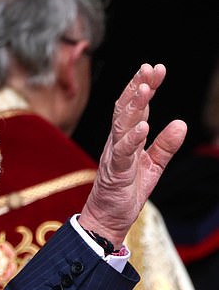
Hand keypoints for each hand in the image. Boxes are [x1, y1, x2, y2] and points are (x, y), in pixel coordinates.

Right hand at [79, 63, 186, 247]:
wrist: (108, 221)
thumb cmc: (125, 194)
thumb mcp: (152, 167)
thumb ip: (165, 145)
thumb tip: (182, 123)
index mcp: (126, 140)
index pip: (135, 108)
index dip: (145, 87)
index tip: (157, 69)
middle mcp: (117, 143)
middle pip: (125, 109)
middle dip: (137, 87)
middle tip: (149, 68)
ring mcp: (114, 157)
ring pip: (121, 126)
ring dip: (133, 106)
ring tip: (145, 89)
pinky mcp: (115, 174)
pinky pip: (122, 153)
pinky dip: (132, 139)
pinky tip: (144, 126)